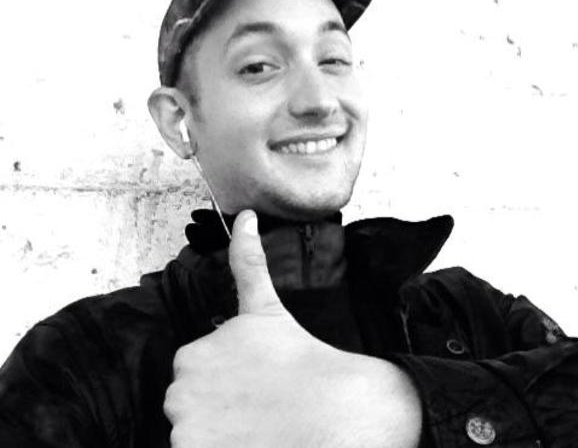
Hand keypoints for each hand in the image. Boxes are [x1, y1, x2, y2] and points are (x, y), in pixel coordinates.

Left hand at [164, 210, 421, 447]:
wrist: (335, 410)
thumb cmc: (302, 358)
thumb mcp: (265, 307)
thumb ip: (247, 260)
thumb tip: (245, 214)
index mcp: (193, 354)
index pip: (197, 374)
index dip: (227, 381)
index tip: (255, 384)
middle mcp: (181, 390)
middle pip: (191, 404)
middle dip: (218, 405)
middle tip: (259, 407)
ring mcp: (187, 428)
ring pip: (195, 433)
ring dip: (219, 433)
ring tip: (257, 427)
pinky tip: (249, 441)